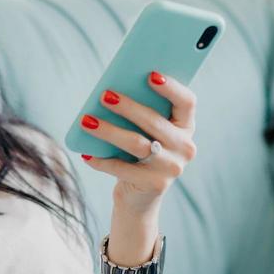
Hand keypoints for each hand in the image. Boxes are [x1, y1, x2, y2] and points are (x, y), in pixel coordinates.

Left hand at [78, 71, 198, 216]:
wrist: (140, 198)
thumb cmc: (139, 155)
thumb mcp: (146, 134)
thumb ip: (140, 114)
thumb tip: (112, 91)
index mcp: (186, 127)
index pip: (187, 102)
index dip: (171, 87)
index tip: (150, 74)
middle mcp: (185, 147)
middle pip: (155, 121)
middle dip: (128, 107)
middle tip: (104, 95)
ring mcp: (172, 168)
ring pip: (137, 144)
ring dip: (109, 131)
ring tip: (86, 121)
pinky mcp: (155, 184)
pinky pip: (123, 168)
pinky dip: (102, 161)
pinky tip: (86, 154)